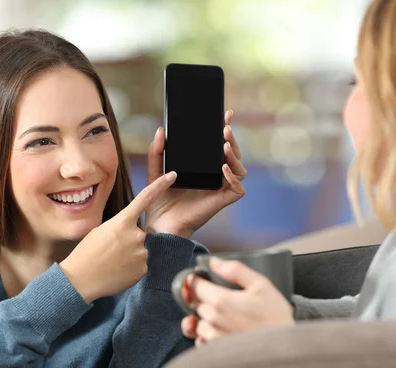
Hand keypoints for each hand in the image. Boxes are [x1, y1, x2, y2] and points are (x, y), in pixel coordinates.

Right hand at [59, 172, 176, 302]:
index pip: (145, 198)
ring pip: (140, 250)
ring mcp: (141, 252)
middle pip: (138, 234)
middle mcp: (136, 235)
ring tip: (112, 262)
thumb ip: (121, 228)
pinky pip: (140, 265)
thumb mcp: (101, 231)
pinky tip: (117, 271)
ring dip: (129, 255)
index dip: (160, 185)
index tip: (172, 175)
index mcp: (122, 221)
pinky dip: (131, 268)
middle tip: (110, 251)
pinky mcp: (143, 269)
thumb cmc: (86, 253)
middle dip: (128, 241)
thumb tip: (133, 234)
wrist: (80, 279)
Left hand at [144, 110, 246, 237]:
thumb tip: (161, 130)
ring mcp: (219, 190)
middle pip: (233, 155)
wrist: (159, 226)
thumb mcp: (155, 172)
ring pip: (240, 169)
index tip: (225, 114)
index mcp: (202, 169)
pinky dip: (233, 177)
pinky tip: (223, 168)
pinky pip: (238, 188)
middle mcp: (214, 178)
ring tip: (224, 145)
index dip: (225, 130)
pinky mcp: (221, 202)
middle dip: (232, 140)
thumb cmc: (158, 202)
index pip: (218, 147)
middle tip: (225, 128)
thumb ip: (156, 152)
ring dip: (235, 155)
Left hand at [181, 257, 294, 345]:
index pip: (194, 285)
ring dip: (205, 318)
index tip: (202, 279)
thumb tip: (214, 262)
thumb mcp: (261, 284)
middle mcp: (213, 320)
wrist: (284, 347)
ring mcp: (213, 338)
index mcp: (221, 300)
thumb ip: (236, 270)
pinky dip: (207, 336)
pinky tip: (222, 332)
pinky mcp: (215, 352)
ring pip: (197, 323)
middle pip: (195, 303)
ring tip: (225, 317)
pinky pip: (201, 341)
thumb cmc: (275, 316)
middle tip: (222, 299)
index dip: (196, 280)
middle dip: (203, 299)